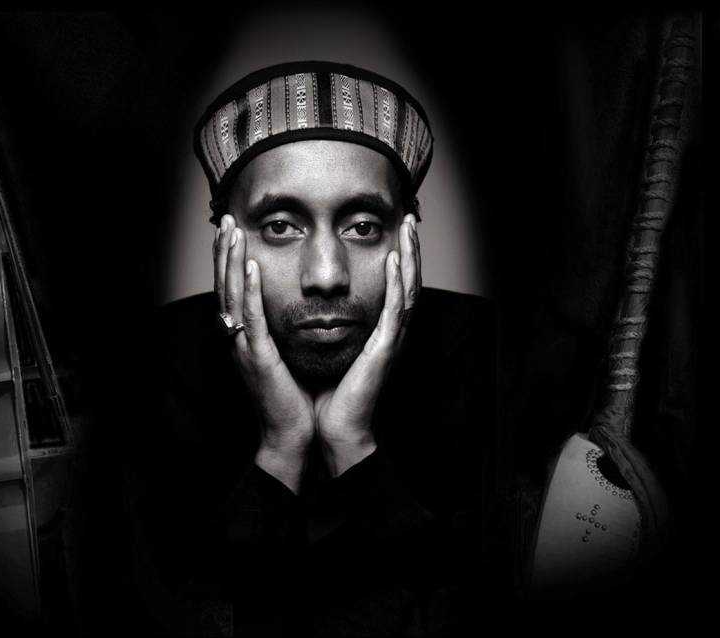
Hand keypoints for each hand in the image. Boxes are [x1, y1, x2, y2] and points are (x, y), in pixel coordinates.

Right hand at [214, 215, 314, 492]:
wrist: (291, 434)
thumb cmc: (291, 397)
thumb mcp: (282, 356)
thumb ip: (278, 331)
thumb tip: (289, 307)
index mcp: (244, 337)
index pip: (232, 290)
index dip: (229, 260)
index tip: (232, 232)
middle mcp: (237, 339)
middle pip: (225, 286)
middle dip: (224, 252)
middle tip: (225, 221)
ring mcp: (244, 347)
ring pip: (232, 296)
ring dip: (231, 262)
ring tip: (231, 232)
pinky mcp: (258, 357)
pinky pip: (251, 319)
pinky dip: (249, 291)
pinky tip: (251, 268)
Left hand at [314, 215, 420, 476]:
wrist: (331, 427)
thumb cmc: (328, 392)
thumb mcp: (328, 347)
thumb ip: (327, 323)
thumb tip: (309, 299)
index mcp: (378, 331)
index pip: (393, 286)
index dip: (398, 257)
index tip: (395, 229)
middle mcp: (390, 332)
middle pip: (408, 282)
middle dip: (410, 249)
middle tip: (410, 218)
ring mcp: (391, 340)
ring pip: (408, 289)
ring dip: (410, 256)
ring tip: (409, 228)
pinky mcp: (385, 350)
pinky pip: (396, 310)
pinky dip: (397, 283)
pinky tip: (395, 260)